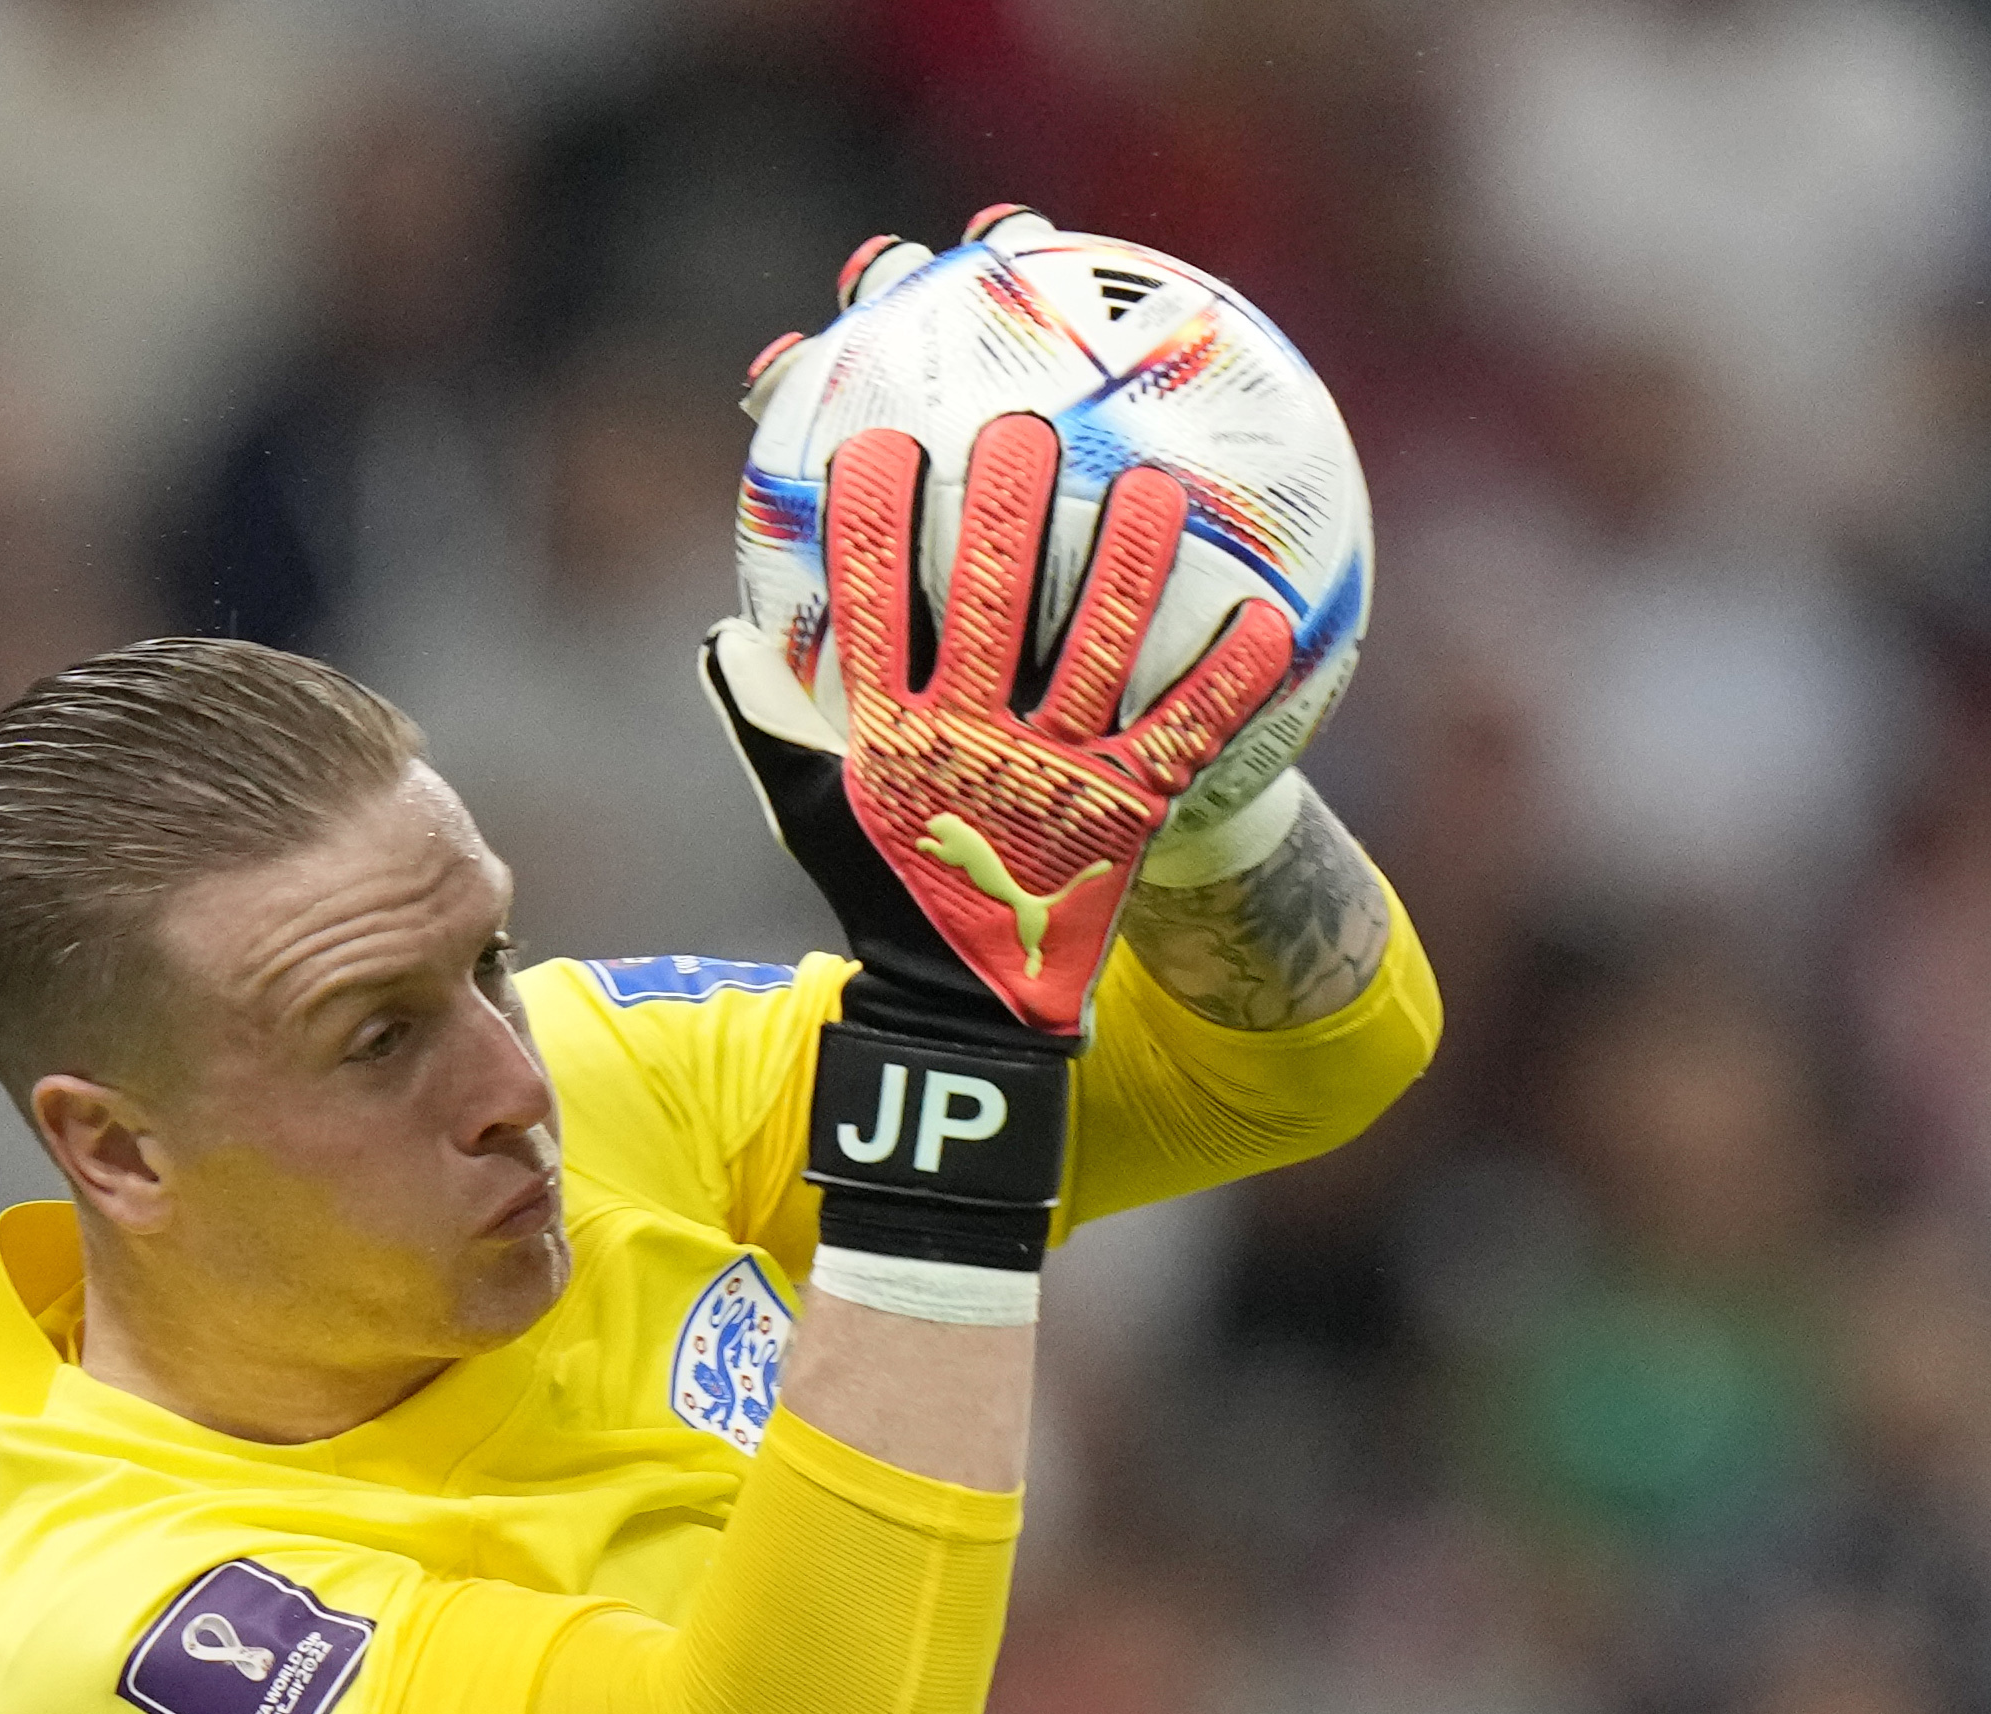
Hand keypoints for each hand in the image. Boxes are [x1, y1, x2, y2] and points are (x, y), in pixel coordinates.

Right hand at [708, 410, 1291, 1039]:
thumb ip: (767, 720)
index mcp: (892, 734)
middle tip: (1025, 430)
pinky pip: (1186, 734)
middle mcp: (972, 744)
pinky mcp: (1126, 814)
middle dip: (1006, 508)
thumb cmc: (887, 888)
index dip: (874, 520)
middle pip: (989, 601)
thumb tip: (723, 633)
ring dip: (1126, 564)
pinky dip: (1230, 682)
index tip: (884, 444)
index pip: (872, 604)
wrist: (964, 1006)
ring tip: (1152, 485)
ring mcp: (1053, 778)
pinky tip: (1267, 621)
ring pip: (1096, 648)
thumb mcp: (810, 811)